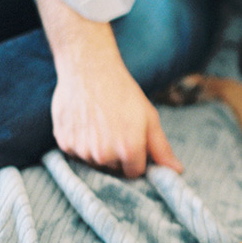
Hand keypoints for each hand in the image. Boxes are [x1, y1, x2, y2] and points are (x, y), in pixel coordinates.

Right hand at [52, 59, 182, 177]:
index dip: (136, 158)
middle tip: (116, 128)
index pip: (134, 173)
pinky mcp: (64, 143)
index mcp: (129, 149)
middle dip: (117, 155)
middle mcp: (104, 155)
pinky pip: (76, 153)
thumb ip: (162, 149)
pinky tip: (86, 123)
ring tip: (101, 124)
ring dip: (98, 150)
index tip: (133, 142)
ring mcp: (82, 150)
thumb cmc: (123, 93)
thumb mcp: (149, 118)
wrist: (89, 69)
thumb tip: (177, 172)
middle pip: (114, 169)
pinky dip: (81, 143)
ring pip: (94, 162)